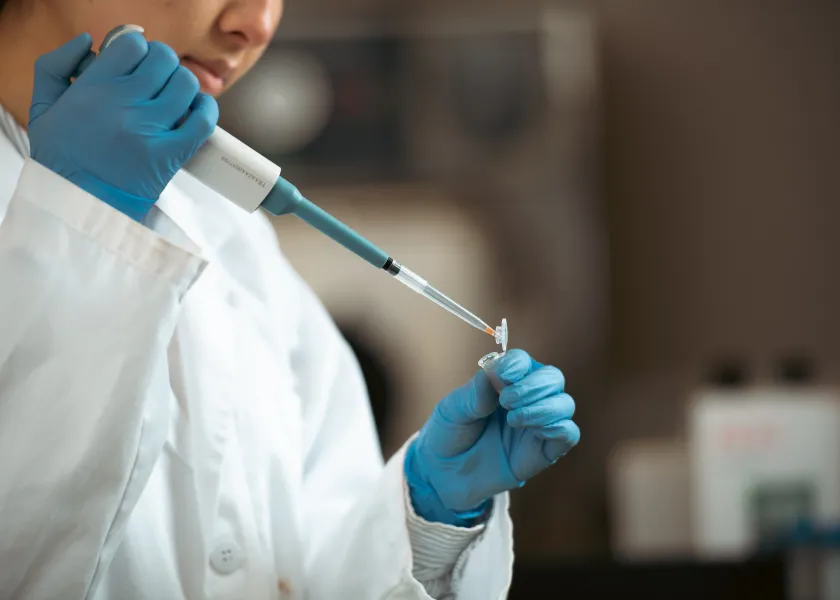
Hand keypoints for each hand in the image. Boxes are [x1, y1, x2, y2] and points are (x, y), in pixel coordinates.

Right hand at [28, 32, 217, 220]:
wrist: (79, 206)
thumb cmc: (63, 159)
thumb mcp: (43, 108)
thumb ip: (56, 66)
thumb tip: (87, 41)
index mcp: (92, 88)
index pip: (132, 45)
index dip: (138, 48)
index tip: (137, 61)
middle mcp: (123, 104)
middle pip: (163, 60)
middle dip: (163, 64)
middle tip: (158, 78)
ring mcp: (149, 130)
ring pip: (185, 84)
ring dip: (184, 84)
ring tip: (174, 96)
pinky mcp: (170, 155)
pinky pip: (203, 121)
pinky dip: (205, 110)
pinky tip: (195, 111)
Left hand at [405, 350, 579, 525]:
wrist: (442, 476)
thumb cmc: (448, 435)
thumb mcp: (452, 409)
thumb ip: (475, 393)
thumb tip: (496, 372)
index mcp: (504, 383)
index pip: (523, 362)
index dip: (517, 364)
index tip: (504, 373)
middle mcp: (526, 400)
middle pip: (552, 377)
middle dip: (534, 385)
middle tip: (506, 401)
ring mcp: (536, 426)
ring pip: (564, 404)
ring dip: (543, 407)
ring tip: (513, 419)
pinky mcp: (543, 452)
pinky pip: (568, 434)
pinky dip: (558, 427)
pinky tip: (533, 430)